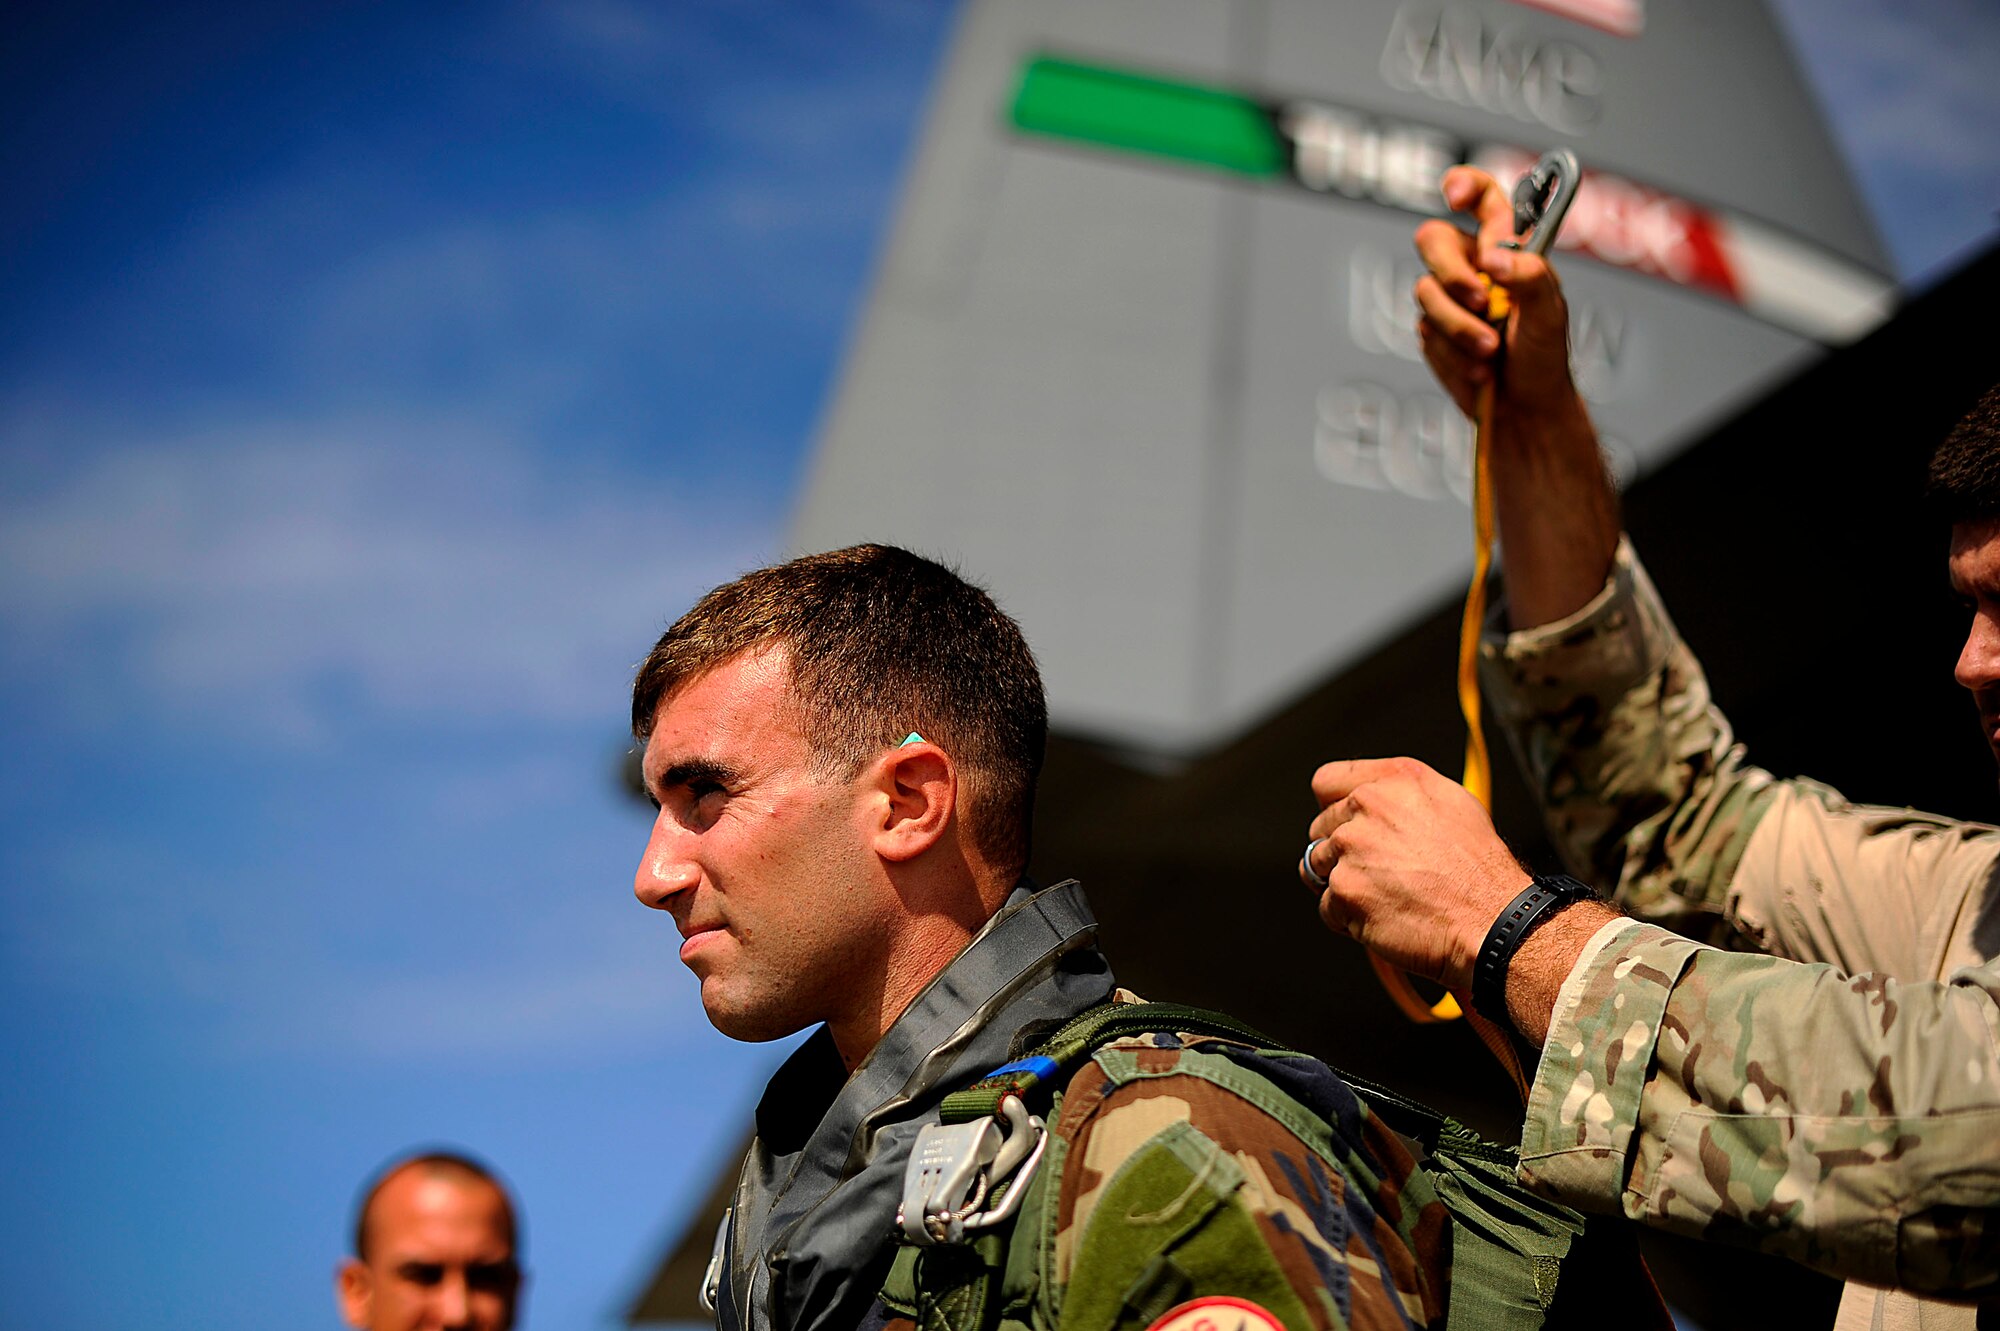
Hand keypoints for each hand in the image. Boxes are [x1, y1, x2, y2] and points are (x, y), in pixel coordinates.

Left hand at [1299, 757, 1531, 993]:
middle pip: (1321, 828)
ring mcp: (1351, 848)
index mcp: (1393, 780)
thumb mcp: (1452, 803)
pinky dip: (1347, 918)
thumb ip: (1400, 793)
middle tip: (1379, 871)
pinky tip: (1383, 915)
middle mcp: (1367, 806)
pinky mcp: (1345, 890)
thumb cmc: (1478, 871)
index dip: (1333, 807)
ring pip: (1319, 867)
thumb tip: (1371, 798)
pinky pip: (1327, 906)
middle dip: (1342, 851)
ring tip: (1385, 894)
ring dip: (1343, 884)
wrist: (1491, 921)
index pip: (1327, 781)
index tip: (1343, 825)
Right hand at [1412, 166, 1579, 423]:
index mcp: (1507, 248)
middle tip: (1479, 300)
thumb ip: (1531, 278)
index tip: (1454, 195)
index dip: (1465, 185)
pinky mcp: (1431, 331)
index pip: (1482, 198)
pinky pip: (1426, 331)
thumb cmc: (1544, 358)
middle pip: (1433, 239)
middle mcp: (1472, 266)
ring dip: (1459, 327)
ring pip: (1426, 293)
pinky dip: (1452, 352)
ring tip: (1490, 352)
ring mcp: (1447, 299)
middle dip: (1451, 271)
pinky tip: (1478, 368)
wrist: (1522, 410)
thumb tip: (1496, 259)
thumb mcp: (1550, 315)